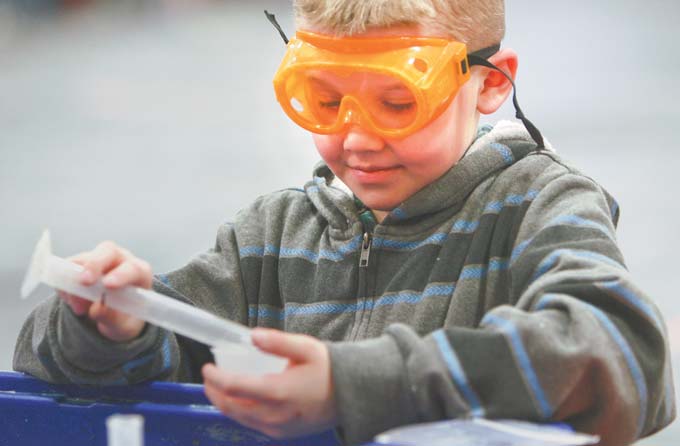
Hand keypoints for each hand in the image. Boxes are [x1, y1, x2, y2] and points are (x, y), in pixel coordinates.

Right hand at [58, 241, 148, 341]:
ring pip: (83, 260)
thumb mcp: (122, 326)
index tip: (108, 285)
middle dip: (94, 265)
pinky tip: (71, 302)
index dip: (121, 275)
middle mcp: (120, 260)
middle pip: (108, 251)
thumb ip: (112, 318)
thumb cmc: (124, 317)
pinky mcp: (79, 263)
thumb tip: (97, 308)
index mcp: (139, 273)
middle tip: (84, 282)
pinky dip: (64, 285)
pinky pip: (66, 268)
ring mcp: (99, 259)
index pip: (134, 268)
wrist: (113, 316)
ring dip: (75, 283)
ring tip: (80, 309)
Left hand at [202, 328, 337, 438]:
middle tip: (209, 377)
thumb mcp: (306, 348)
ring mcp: (277, 427)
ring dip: (224, 403)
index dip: (215, 378)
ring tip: (219, 387)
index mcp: (279, 392)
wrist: (351, 395)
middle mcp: (275, 414)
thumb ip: (277, 342)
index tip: (207, 367)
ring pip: (239, 418)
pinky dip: (239, 412)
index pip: (234, 387)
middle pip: (231, 407)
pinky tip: (239, 400)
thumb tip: (252, 336)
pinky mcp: (281, 433)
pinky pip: (251, 425)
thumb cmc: (329, 370)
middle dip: (214, 392)